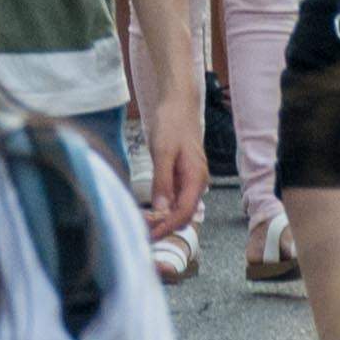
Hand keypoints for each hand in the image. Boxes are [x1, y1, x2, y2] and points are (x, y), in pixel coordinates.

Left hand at [139, 64, 202, 238]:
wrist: (178, 103)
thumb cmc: (172, 123)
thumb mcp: (163, 151)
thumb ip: (163, 181)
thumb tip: (161, 209)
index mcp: (196, 178)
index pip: (184, 213)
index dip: (167, 227)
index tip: (150, 236)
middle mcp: (196, 183)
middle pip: (184, 215)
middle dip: (165, 227)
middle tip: (143, 232)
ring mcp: (190, 180)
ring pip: (179, 209)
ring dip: (163, 220)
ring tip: (144, 225)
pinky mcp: (181, 176)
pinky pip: (175, 199)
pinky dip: (163, 208)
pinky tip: (150, 210)